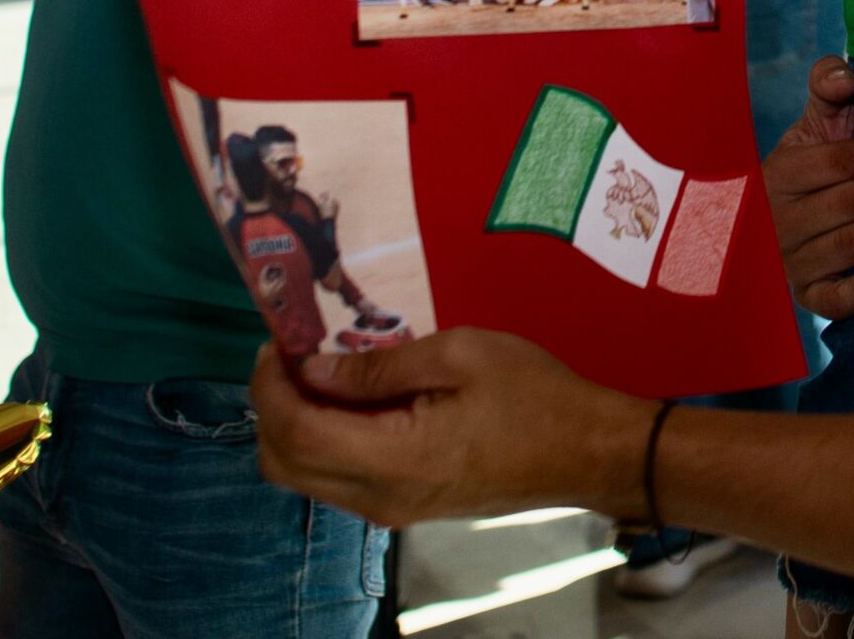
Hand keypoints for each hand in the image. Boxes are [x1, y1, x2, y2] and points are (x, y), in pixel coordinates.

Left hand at [252, 333, 648, 527]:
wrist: (585, 451)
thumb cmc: (531, 394)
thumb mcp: (459, 354)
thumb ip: (379, 366)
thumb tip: (313, 368)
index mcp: (393, 458)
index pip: (294, 432)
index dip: (268, 386)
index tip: (275, 342)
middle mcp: (380, 497)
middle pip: (283, 465)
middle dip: (270, 408)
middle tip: (290, 355)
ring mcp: (391, 510)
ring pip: (305, 477)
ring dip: (294, 424)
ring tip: (319, 370)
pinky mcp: (404, 508)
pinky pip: (337, 481)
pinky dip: (324, 440)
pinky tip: (350, 399)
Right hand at [765, 58, 853, 320]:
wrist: (771, 223)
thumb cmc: (805, 169)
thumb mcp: (811, 126)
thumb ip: (827, 90)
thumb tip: (843, 74)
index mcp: (781, 173)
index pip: (840, 163)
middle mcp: (781, 220)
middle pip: (850, 201)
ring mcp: (792, 261)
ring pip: (849, 244)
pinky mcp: (805, 295)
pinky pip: (832, 299)